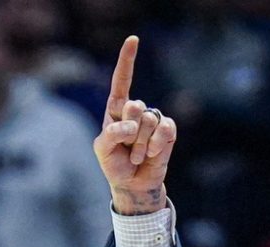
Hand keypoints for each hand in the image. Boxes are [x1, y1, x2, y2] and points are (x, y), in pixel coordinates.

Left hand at [94, 37, 176, 215]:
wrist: (132, 184)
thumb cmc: (114, 164)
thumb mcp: (102, 149)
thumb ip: (110, 134)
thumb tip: (131, 125)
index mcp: (116, 109)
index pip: (122, 80)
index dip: (127, 60)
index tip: (133, 39)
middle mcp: (136, 111)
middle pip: (134, 106)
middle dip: (129, 131)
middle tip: (126, 148)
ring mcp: (153, 120)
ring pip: (149, 120)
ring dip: (141, 145)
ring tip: (137, 156)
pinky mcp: (168, 131)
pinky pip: (165, 129)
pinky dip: (157, 144)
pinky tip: (153, 154)